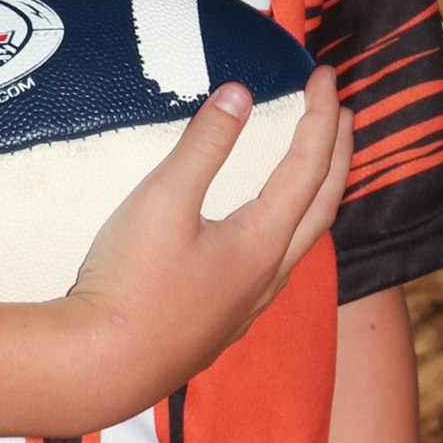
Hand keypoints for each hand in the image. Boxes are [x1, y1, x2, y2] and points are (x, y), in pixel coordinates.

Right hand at [63, 68, 352, 411]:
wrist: (100, 367)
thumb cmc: (129, 283)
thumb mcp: (161, 199)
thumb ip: (204, 144)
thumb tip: (239, 93)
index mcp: (262, 242)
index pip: (308, 166)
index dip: (320, 116)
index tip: (323, 75)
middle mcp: (267, 276)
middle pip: (323, 205)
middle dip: (338, 154)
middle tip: (342, 113)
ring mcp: (247, 306)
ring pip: (302, 241)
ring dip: (317, 195)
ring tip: (315, 168)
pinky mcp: (221, 324)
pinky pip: (275, 267)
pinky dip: (287, 230)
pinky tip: (263, 235)